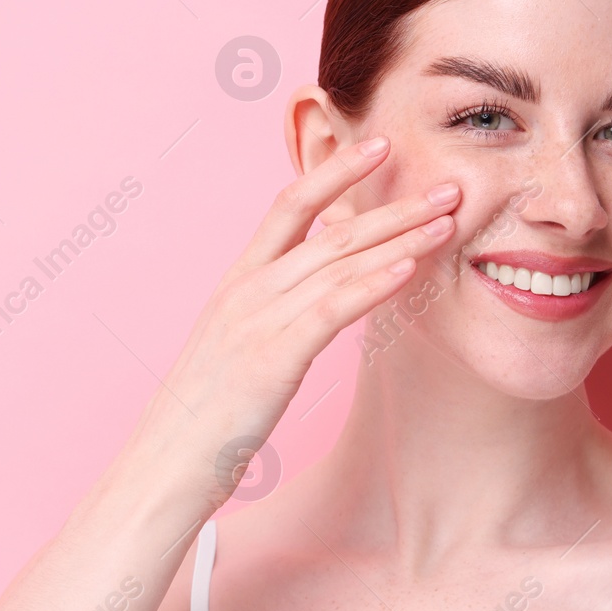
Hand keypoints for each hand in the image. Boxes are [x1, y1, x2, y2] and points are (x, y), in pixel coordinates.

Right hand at [125, 135, 460, 503]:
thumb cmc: (205, 416)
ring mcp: (258, 319)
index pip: (290, 205)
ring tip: (448, 220)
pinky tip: (412, 266)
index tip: (379, 145)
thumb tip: (314, 301)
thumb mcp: (235, 347)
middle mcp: (248, 289)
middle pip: (331, 230)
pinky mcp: (273, 356)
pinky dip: (375, 283)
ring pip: (340, 263)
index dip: (335, 170)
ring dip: (401, 238)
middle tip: (448, 186)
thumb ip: (272, 315)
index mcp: (238, 282)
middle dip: (394, 205)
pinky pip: (333, 309)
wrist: (163, 465)